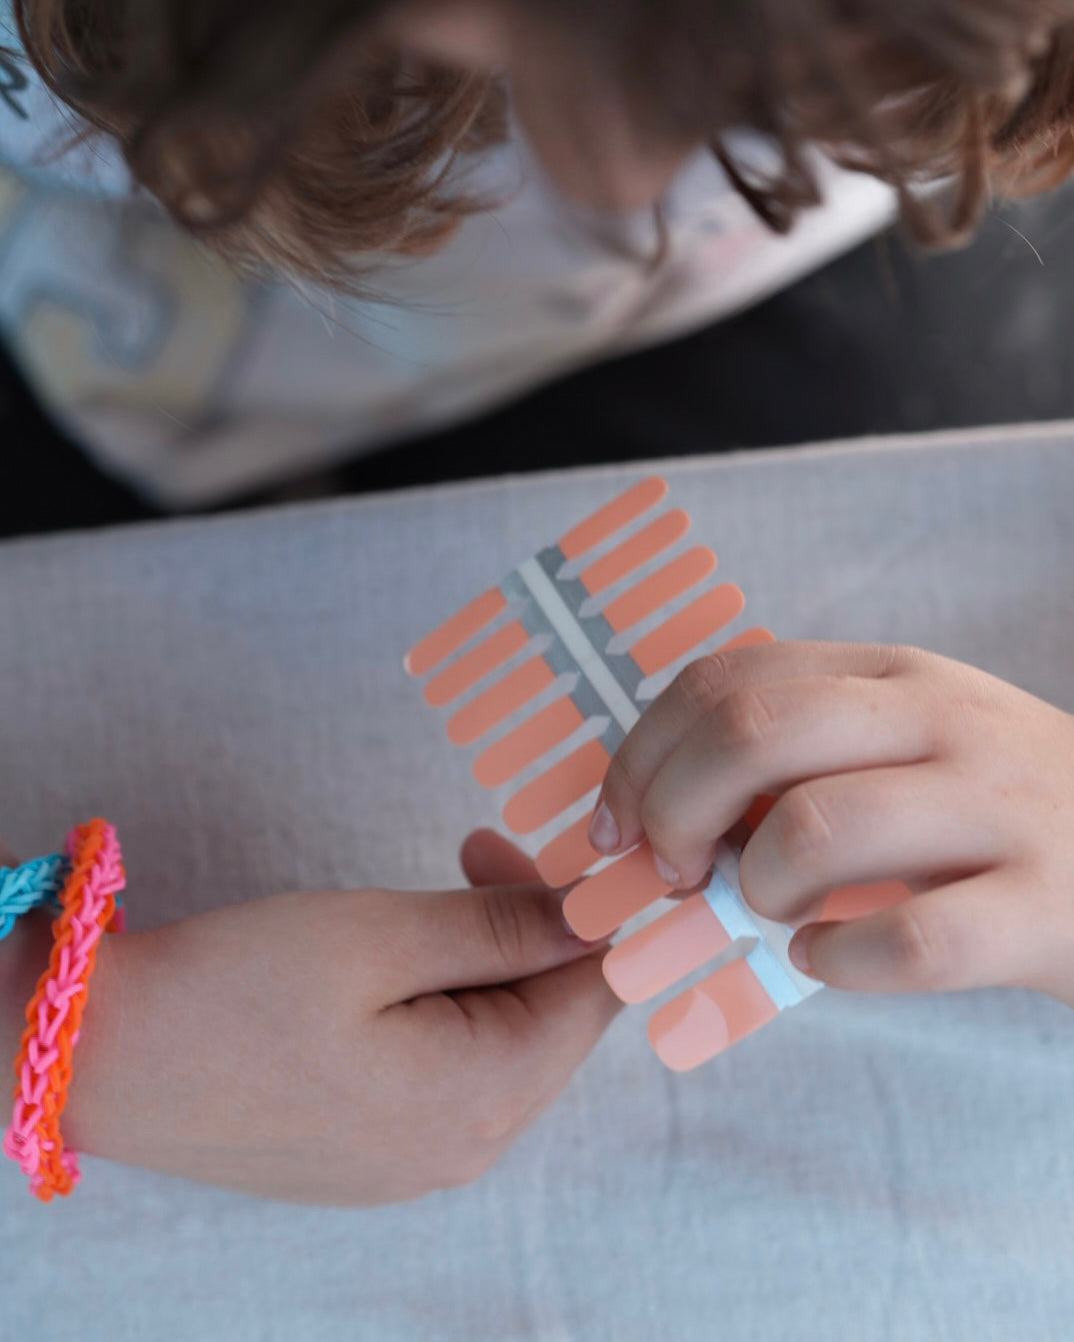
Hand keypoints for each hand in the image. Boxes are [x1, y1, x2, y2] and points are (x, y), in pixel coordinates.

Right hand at [6, 832, 616, 1204]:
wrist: (104, 1057)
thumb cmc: (240, 985)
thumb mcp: (382, 934)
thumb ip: (504, 927)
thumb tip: (600, 914)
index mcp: (485, 1096)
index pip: (596, 996)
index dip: (594, 912)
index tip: (556, 844)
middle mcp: (467, 1146)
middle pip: (552, 1021)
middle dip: (533, 927)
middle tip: (476, 848)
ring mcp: (419, 1159)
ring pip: (502, 1042)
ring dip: (487, 957)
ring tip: (437, 889)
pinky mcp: (376, 1152)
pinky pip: (452, 1070)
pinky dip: (448, 1003)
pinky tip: (402, 961)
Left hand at [588, 641, 1073, 1007]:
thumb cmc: (992, 811)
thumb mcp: (904, 742)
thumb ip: (799, 752)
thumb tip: (654, 810)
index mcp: (889, 673)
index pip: (723, 679)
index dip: (641, 755)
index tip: (614, 827)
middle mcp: (940, 719)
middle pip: (750, 733)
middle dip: (674, 813)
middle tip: (679, 874)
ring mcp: (998, 807)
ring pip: (815, 829)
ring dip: (759, 887)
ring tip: (776, 911)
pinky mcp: (1044, 906)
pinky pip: (908, 940)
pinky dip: (838, 962)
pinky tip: (830, 959)